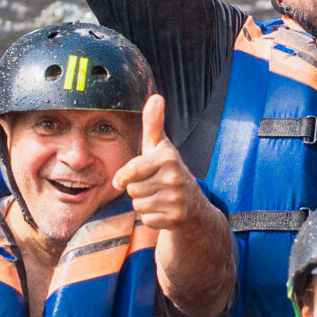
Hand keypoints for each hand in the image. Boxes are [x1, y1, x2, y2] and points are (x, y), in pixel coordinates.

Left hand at [111, 96, 211, 234]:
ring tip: (158, 196)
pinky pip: (146, 220)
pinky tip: (163, 210)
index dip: (124, 176)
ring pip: (138, 206)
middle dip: (137, 189)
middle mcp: (175, 178)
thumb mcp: (160, 146)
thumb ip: (153, 123)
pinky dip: (151, 217)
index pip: (131, 170)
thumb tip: (155, 96)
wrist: (193, 203)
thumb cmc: (168, 170)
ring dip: (144, 203)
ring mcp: (177, 200)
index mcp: (168, 158)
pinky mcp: (176, 219)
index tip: (123, 178)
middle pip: (132, 190)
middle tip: (153, 185)